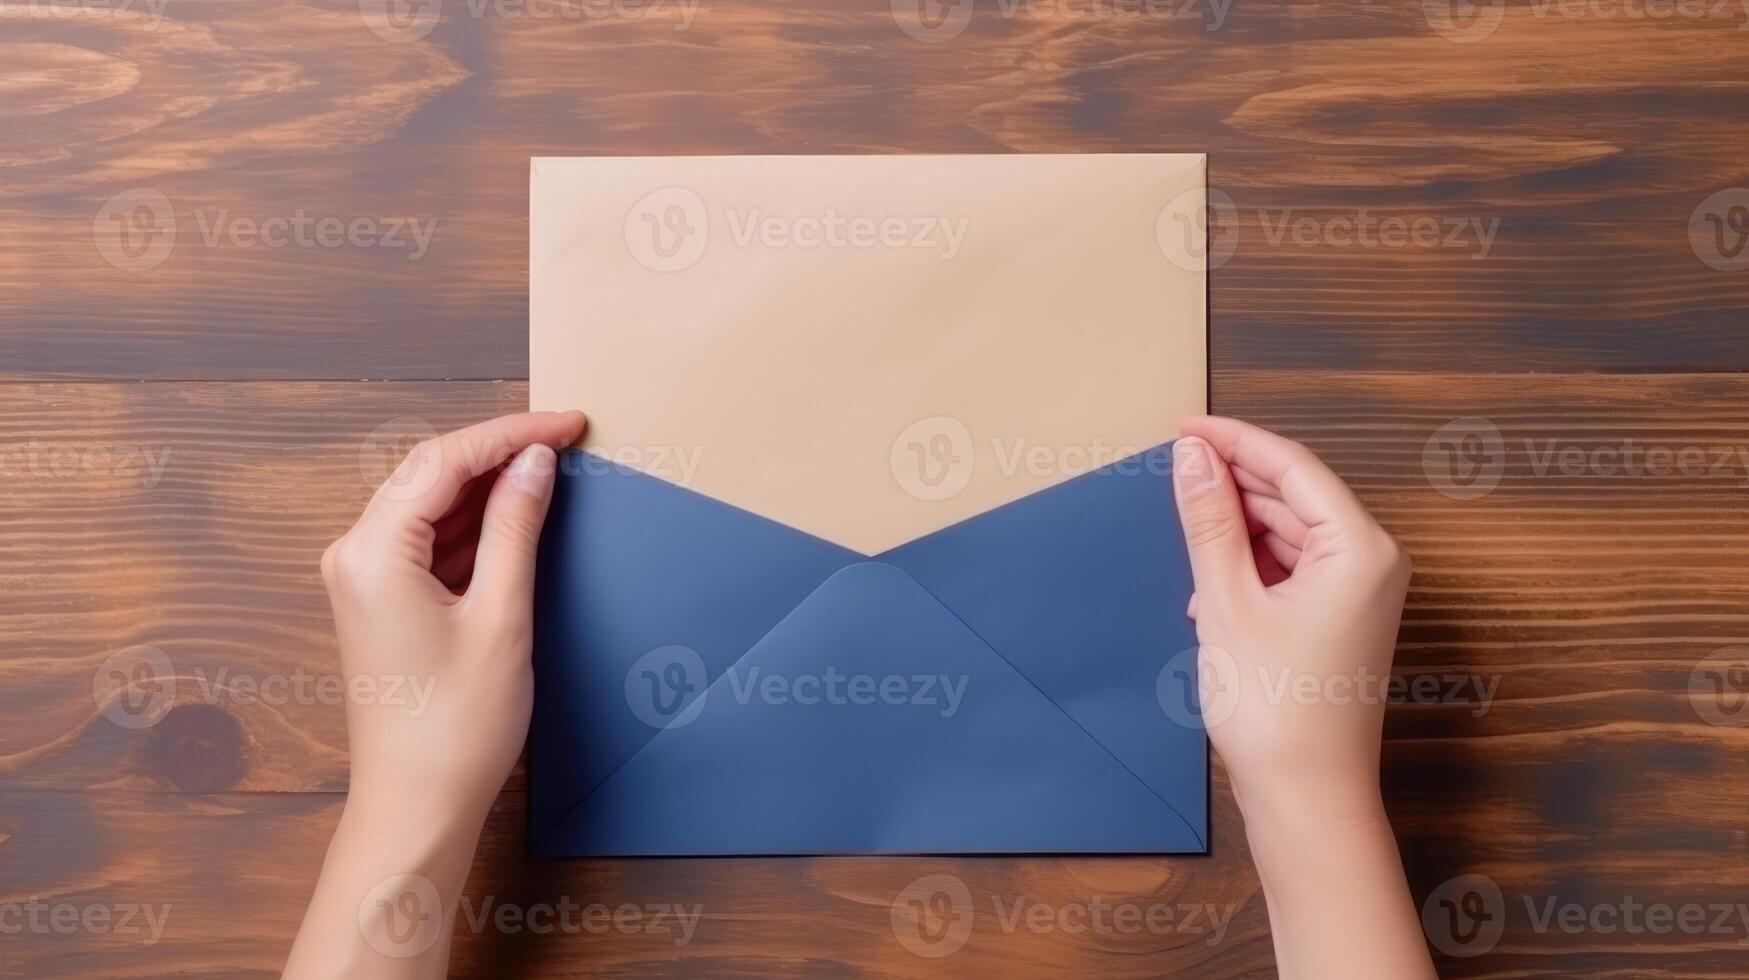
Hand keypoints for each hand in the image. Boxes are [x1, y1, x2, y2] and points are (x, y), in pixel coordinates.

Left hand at [321, 410, 584, 828]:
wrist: (417, 805)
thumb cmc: (454, 727)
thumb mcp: (501, 615)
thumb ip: (515, 528)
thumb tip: (535, 464)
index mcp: (372, 553)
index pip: (445, 460)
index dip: (512, 432)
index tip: (568, 423)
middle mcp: (354, 556)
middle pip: (431, 472)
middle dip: (499, 449)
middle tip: (566, 437)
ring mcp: (362, 579)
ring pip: (429, 503)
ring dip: (487, 485)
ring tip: (551, 471)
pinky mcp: (379, 601)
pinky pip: (425, 539)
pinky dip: (472, 523)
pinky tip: (516, 518)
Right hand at [1171, 416, 1432, 978]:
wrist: (1306, 798)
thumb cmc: (1276, 709)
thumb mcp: (1226, 601)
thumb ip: (1209, 521)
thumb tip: (1192, 457)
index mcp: (1359, 547)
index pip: (1291, 466)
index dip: (1234, 440)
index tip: (1184, 425)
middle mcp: (1371, 563)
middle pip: (1294, 496)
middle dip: (1233, 482)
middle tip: (1172, 467)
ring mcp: (1358, 595)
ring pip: (1289, 533)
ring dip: (1236, 529)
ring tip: (1185, 531)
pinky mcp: (1339, 622)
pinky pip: (1291, 570)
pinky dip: (1248, 567)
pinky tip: (1208, 586)